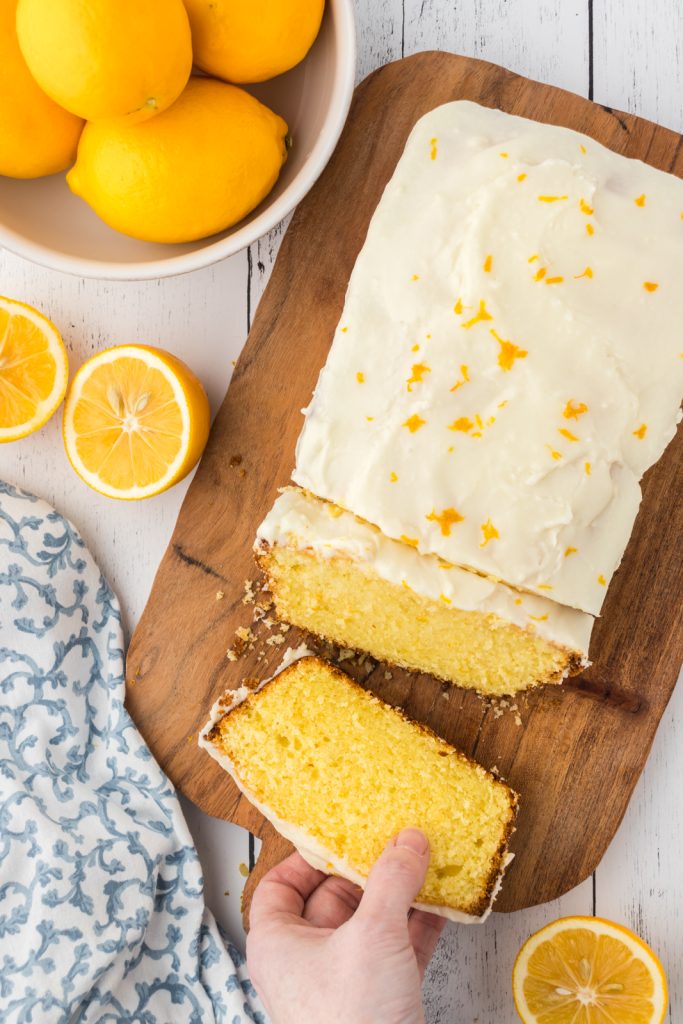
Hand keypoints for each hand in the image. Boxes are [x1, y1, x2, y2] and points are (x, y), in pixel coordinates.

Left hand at [246, 828, 445, 1023]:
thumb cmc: (351, 1022)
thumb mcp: (372, 935)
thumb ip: (392, 881)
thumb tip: (408, 838)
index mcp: (279, 944)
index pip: (279, 886)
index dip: (307, 856)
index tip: (341, 832)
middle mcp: (306, 960)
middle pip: (333, 897)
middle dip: (369, 869)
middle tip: (397, 837)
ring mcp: (345, 982)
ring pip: (372, 923)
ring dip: (402, 894)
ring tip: (429, 860)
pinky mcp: (380, 1000)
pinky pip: (399, 949)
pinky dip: (420, 926)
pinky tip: (446, 902)